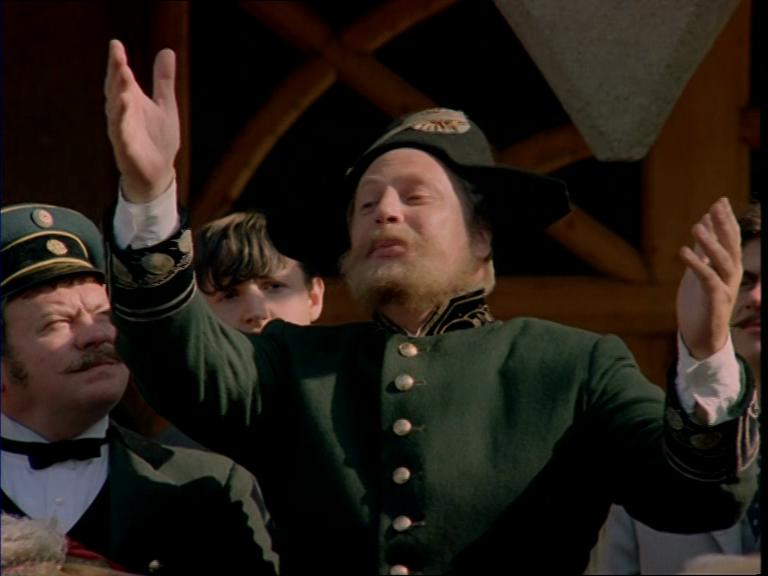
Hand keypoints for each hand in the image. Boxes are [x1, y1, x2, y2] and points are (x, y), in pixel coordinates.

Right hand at [104, 39, 179, 202]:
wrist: (158, 174)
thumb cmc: (158, 138)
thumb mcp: (165, 105)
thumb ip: (163, 80)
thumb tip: (167, 51)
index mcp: (131, 101)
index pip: (122, 78)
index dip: (117, 62)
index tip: (115, 44)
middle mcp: (123, 114)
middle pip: (115, 92)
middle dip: (116, 76)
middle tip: (119, 60)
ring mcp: (123, 133)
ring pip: (116, 113)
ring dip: (118, 96)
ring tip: (122, 79)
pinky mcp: (127, 151)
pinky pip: (122, 137)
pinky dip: (122, 125)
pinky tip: (123, 111)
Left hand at [676, 197, 742, 358]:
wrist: (700, 336)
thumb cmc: (700, 303)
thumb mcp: (699, 270)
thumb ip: (703, 250)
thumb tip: (703, 224)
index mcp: (728, 268)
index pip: (730, 239)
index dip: (726, 220)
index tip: (720, 201)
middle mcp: (731, 276)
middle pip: (730, 246)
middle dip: (724, 226)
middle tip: (716, 206)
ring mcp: (725, 288)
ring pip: (722, 261)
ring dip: (710, 243)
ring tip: (697, 226)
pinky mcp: (715, 301)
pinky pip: (707, 279)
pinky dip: (697, 264)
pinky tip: (684, 251)